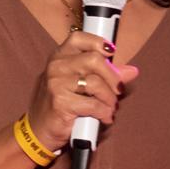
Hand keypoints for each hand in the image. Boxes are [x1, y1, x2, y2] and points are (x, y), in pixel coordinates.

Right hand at [27, 31, 139, 151]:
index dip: (99, 43)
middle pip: (94, 60)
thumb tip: (131, 71)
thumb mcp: (81, 85)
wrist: (38, 130)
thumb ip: (104, 75)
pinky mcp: (60, 102)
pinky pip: (93, 104)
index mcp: (59, 57)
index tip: (111, 54)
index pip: (80, 38)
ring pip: (96, 83)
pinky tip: (103, 117)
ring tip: (110, 107)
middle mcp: (56, 67)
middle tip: (117, 91)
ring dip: (110, 99)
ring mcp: (56, 84)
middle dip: (112, 78)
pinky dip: (104, 112)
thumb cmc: (60, 105)